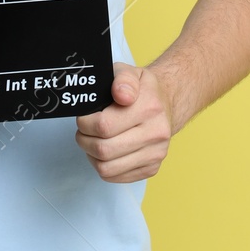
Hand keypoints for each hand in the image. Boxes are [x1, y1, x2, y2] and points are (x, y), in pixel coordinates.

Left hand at [74, 63, 174, 182]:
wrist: (166, 104)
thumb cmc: (142, 89)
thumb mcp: (130, 73)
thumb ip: (123, 79)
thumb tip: (121, 94)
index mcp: (149, 107)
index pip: (104, 126)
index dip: (85, 123)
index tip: (84, 117)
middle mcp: (156, 133)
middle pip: (104, 150)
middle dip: (84, 140)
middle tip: (83, 131)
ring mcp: (156, 154)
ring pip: (107, 168)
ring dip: (91, 155)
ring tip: (92, 141)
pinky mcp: (151, 168)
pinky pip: (115, 177)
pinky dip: (103, 166)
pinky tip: (105, 152)